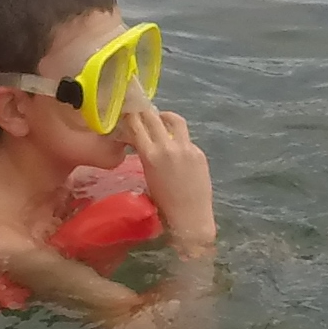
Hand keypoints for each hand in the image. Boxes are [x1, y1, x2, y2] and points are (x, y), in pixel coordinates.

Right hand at [118, 102, 216, 248]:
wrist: (190, 217)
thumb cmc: (163, 204)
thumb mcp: (148, 176)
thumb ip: (146, 155)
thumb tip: (142, 141)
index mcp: (150, 155)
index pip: (136, 126)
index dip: (131, 117)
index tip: (128, 114)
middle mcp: (168, 146)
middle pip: (153, 117)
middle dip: (144, 112)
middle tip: (141, 112)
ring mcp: (186, 148)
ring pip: (175, 120)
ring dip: (165, 116)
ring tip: (161, 119)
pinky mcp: (199, 152)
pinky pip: (186, 138)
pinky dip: (178, 137)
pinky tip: (176, 146)